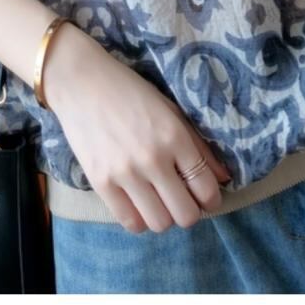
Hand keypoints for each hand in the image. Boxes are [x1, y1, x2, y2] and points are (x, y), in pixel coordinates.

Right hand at [44, 26, 229, 234]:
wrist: (81, 80)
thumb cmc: (130, 91)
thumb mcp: (170, 109)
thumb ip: (198, 145)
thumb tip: (223, 178)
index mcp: (174, 136)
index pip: (206, 189)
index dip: (211, 199)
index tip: (206, 197)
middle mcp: (153, 158)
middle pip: (186, 215)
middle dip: (189, 211)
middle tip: (182, 199)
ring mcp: (125, 173)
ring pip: (160, 224)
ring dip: (164, 216)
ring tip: (158, 200)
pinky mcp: (101, 183)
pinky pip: (130, 222)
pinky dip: (139, 219)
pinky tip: (138, 202)